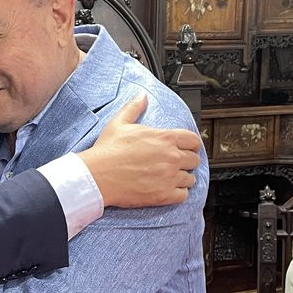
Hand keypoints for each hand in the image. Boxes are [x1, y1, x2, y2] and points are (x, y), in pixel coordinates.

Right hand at [77, 94, 200, 207]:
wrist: (97, 176)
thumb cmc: (107, 151)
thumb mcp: (119, 123)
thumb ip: (134, 108)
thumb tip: (142, 97)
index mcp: (165, 138)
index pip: (193, 140)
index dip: (191, 144)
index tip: (186, 147)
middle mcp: (171, 157)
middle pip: (194, 159)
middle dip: (187, 160)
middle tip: (176, 162)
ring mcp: (169, 177)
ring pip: (190, 178)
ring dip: (183, 177)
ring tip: (172, 177)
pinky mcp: (164, 195)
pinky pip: (183, 195)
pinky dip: (179, 193)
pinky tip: (169, 189)